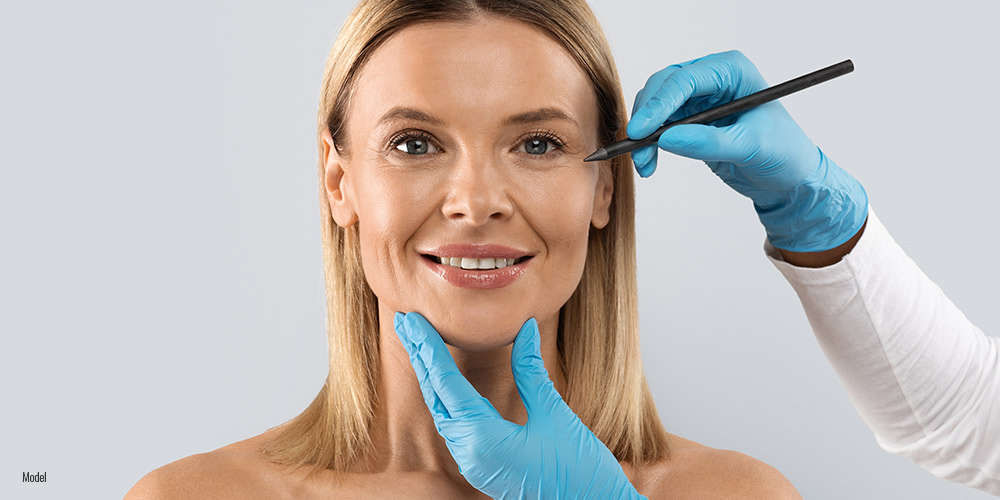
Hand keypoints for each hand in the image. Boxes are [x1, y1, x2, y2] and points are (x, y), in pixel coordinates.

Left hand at [393, 312, 646, 499]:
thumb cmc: (580, 472)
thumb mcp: (556, 415)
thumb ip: (532, 371)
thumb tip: (525, 329)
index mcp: (483, 439)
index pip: (445, 384)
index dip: (428, 348)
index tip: (411, 321)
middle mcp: (470, 454)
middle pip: (436, 398)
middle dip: (421, 359)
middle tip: (406, 325)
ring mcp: (474, 466)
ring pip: (443, 415)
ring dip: (431, 380)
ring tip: (422, 348)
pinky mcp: (483, 470)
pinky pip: (455, 429)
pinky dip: (447, 400)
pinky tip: (447, 385)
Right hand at [627, 50, 866, 251]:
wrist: (789, 177)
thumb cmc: (784, 153)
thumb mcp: (751, 147)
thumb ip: (709, 142)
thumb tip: (667, 139)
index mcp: (731, 71)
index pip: (685, 79)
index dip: (659, 103)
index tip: (641, 130)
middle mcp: (712, 79)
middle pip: (663, 87)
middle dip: (647, 117)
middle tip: (636, 146)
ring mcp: (699, 98)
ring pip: (655, 106)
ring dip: (644, 133)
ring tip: (644, 163)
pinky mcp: (690, 120)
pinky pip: (659, 125)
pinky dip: (649, 143)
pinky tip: (649, 163)